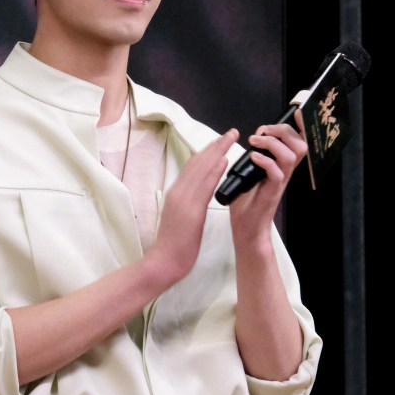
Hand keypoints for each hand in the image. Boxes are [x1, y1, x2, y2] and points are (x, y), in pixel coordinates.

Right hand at [146, 128, 238, 283]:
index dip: (208, 151)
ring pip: (201, 169)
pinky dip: (214, 171)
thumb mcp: (180, 217)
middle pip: (198, 162)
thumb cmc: (173, 244)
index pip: (193, 166)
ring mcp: (183, 199)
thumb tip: (198, 192)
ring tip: (231, 138)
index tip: (220, 141)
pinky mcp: (191, 210)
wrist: (164, 261)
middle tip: (231, 132)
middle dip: (215, 145)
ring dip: (217, 151)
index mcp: (176, 193)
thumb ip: (189, 202)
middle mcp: (178, 191)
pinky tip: (224, 160)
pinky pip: (204, 185)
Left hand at [229, 111, 307, 233]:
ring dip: (273, 143)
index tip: (294, 113)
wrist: (246, 230)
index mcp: (280, 166)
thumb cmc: (246, 203)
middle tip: (264, 132)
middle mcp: (284, 172)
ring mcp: (280, 182)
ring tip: (256, 143)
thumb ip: (253, 158)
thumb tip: (251, 141)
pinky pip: (277, 172)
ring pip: (291, 155)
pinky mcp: (272, 192)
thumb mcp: (249, 174)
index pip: (298, 142)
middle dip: (283, 131)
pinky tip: (253, 158)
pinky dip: (265, 161)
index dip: (299, 126)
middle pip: (300, 144)